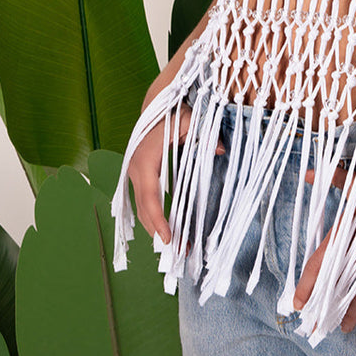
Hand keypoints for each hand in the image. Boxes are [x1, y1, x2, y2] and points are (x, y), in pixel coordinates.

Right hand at [126, 98, 226, 243]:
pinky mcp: (140, 176)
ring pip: (141, 208)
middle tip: (180, 250)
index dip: (158, 219)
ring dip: (156, 228)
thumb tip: (221, 150)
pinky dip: (154, 217)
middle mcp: (135, 170)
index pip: (149, 196)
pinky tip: (168, 229)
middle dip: (159, 231)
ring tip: (178, 245)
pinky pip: (144, 202)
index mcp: (145, 160)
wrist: (156, 105)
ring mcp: (135, 174)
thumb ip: (204, 134)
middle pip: (143, 209)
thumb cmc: (172, 113)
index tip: (168, 238)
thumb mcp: (189, 119)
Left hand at [293, 140, 355, 331]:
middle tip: (314, 328)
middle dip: (324, 307)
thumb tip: (310, 173)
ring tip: (342, 330)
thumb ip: (336, 181)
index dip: (307, 284)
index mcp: (346, 226)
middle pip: (335, 282)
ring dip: (349, 312)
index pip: (319, 260)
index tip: (299, 303)